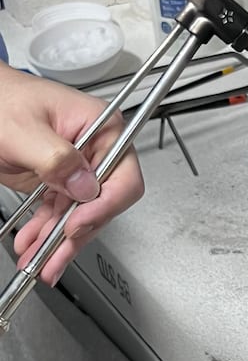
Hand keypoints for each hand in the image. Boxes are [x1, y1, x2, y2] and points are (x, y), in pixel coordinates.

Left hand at [0, 63, 143, 284]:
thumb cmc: (1, 99)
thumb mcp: (23, 129)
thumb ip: (57, 158)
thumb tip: (85, 187)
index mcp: (103, 128)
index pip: (123, 177)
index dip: (103, 206)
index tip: (77, 225)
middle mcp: (97, 150)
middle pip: (103, 203)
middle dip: (77, 234)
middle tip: (57, 255)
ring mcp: (80, 168)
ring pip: (81, 216)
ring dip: (59, 242)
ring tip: (41, 261)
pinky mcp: (61, 181)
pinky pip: (61, 213)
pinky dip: (47, 233)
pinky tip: (35, 246)